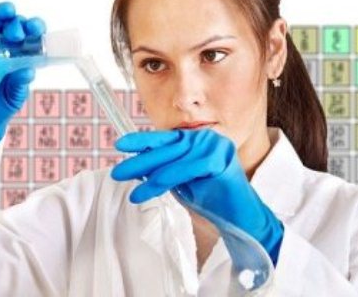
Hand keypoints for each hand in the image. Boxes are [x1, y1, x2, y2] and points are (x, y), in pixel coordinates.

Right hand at [0, 0, 45, 169]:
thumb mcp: (11, 99)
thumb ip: (19, 86)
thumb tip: (28, 71)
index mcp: (23, 58)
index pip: (33, 38)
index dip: (36, 29)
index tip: (34, 28)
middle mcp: (9, 47)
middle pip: (16, 26)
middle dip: (18, 21)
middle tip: (15, 29)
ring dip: (2, 11)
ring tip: (3, 11)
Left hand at [111, 129, 282, 264]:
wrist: (239, 217)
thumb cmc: (211, 198)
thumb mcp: (182, 180)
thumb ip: (165, 169)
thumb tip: (136, 165)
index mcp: (198, 139)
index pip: (166, 138)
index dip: (142, 140)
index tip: (120, 144)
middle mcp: (207, 138)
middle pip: (168, 148)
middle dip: (141, 161)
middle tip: (118, 173)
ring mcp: (216, 147)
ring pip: (175, 160)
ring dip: (151, 177)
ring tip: (135, 193)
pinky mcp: (220, 160)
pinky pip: (187, 169)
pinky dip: (165, 181)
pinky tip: (148, 191)